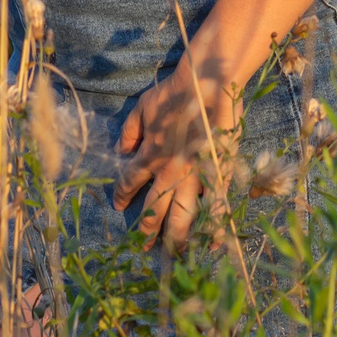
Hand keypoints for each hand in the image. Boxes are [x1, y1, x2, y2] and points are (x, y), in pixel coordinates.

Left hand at [112, 64, 244, 252]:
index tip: (118, 205)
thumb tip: (121, 151)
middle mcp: (169, 172)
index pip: (130, 182)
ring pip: (181, 216)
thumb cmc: (175, 92)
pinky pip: (216, 206)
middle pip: (153, 210)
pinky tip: (213, 244)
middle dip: (146, 231)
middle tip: (143, 247)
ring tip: (174, 252)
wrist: (207, 84)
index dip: (122, 196)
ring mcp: (194, 176)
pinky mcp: (217, 174)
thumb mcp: (142, 107)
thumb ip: (130, 131)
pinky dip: (215, 226)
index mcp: (149, 155)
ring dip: (176, 237)